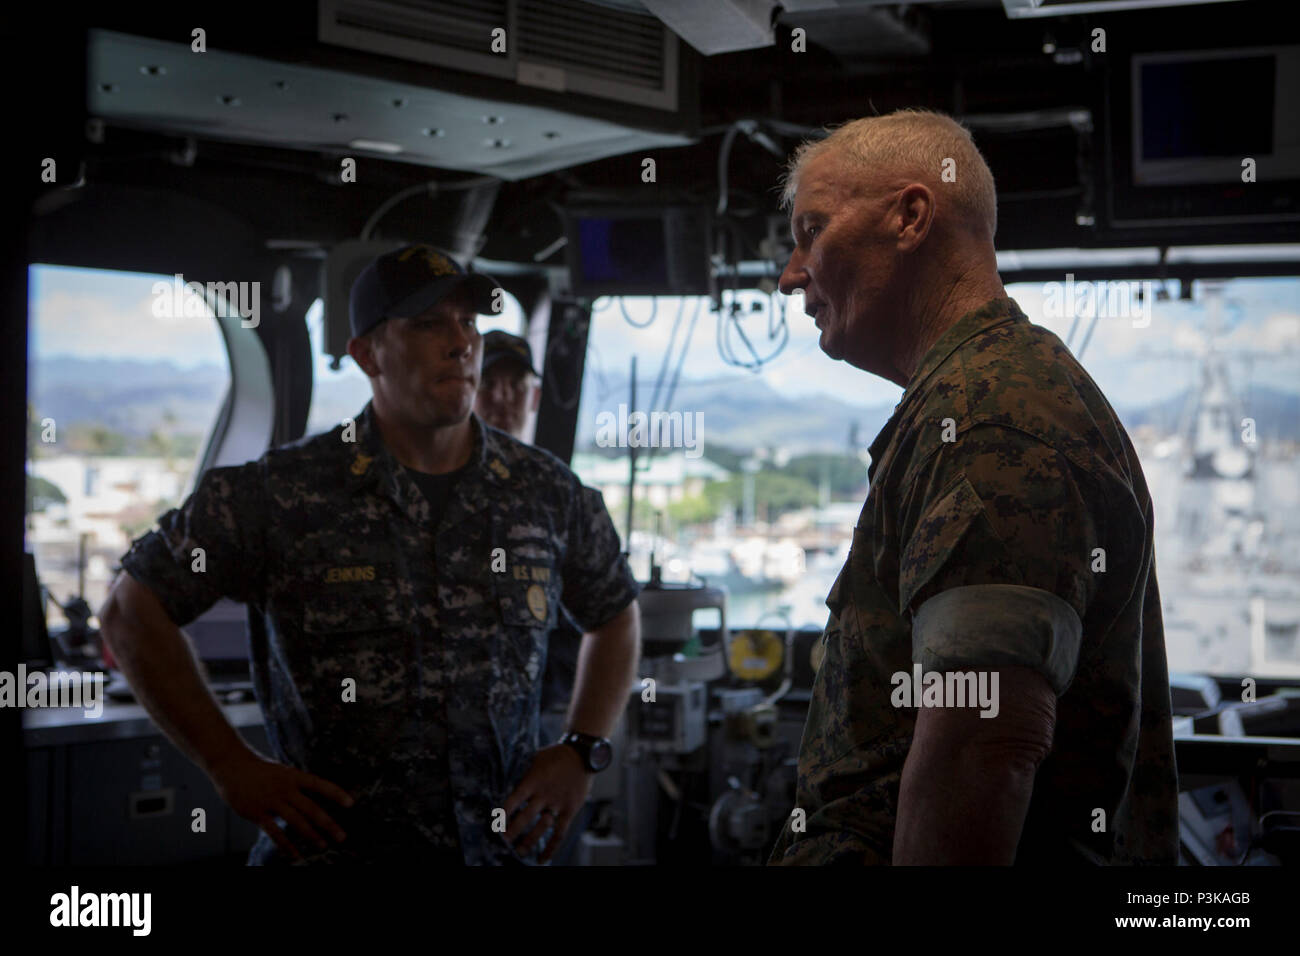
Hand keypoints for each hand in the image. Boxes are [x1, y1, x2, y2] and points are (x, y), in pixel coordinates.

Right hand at [210, 749, 353, 861]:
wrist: (231, 766)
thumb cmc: (259, 769)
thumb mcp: (282, 771)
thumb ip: (296, 785)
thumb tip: (314, 797)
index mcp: (293, 776)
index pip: (319, 784)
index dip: (336, 793)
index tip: (351, 804)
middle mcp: (285, 788)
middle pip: (311, 808)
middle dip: (328, 823)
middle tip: (342, 836)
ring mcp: (271, 801)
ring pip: (296, 822)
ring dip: (311, 835)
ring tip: (323, 846)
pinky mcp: (257, 813)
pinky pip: (275, 833)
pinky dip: (287, 845)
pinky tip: (296, 855)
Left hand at [501, 744, 592, 862]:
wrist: (583, 754)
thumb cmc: (557, 754)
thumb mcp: (537, 758)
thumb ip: (525, 772)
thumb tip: (510, 780)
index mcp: (533, 781)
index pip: (513, 800)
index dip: (503, 813)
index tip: (495, 825)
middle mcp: (544, 794)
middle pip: (524, 817)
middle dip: (512, 832)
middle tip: (503, 843)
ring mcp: (557, 803)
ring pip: (540, 828)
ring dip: (528, 842)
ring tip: (519, 852)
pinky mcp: (569, 810)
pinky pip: (559, 833)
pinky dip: (551, 847)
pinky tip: (543, 858)